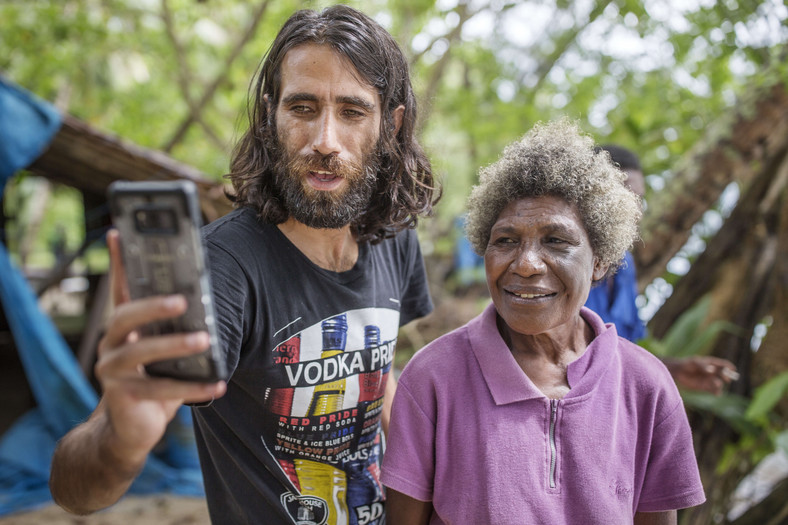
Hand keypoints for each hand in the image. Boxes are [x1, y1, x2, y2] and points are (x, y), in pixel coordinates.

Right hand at [95, 230, 225, 466]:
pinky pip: (160, 390)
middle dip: (153, 306)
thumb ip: (178, 328)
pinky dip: (192, 388)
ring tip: (204, 339)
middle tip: (183, 300)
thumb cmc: (155, 380)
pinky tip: (217, 384)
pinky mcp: (121, 396)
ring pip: (141, 352)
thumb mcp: (166, 352)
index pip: (121, 289)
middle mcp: (112, 344)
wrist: (132, 429)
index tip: (121, 232)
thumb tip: (207, 303)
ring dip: (175, 346)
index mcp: (124, 328)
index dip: (119, 261)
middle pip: (125, 317)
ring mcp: (112, 371)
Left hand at [662, 355, 738, 394]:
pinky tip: (716, 393)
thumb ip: (703, 366)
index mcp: (712, 364)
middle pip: (724, 374)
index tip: (733, 369)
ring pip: (719, 384)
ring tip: (716, 384)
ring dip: (720, 385)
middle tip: (726, 378)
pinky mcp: (705, 387)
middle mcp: (713, 372)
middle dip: (726, 376)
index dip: (729, 367)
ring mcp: (709, 380)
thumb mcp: (694, 362)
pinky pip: (714, 391)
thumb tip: (712, 370)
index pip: (724, 364)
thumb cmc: (686, 364)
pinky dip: (717, 392)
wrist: (678, 372)